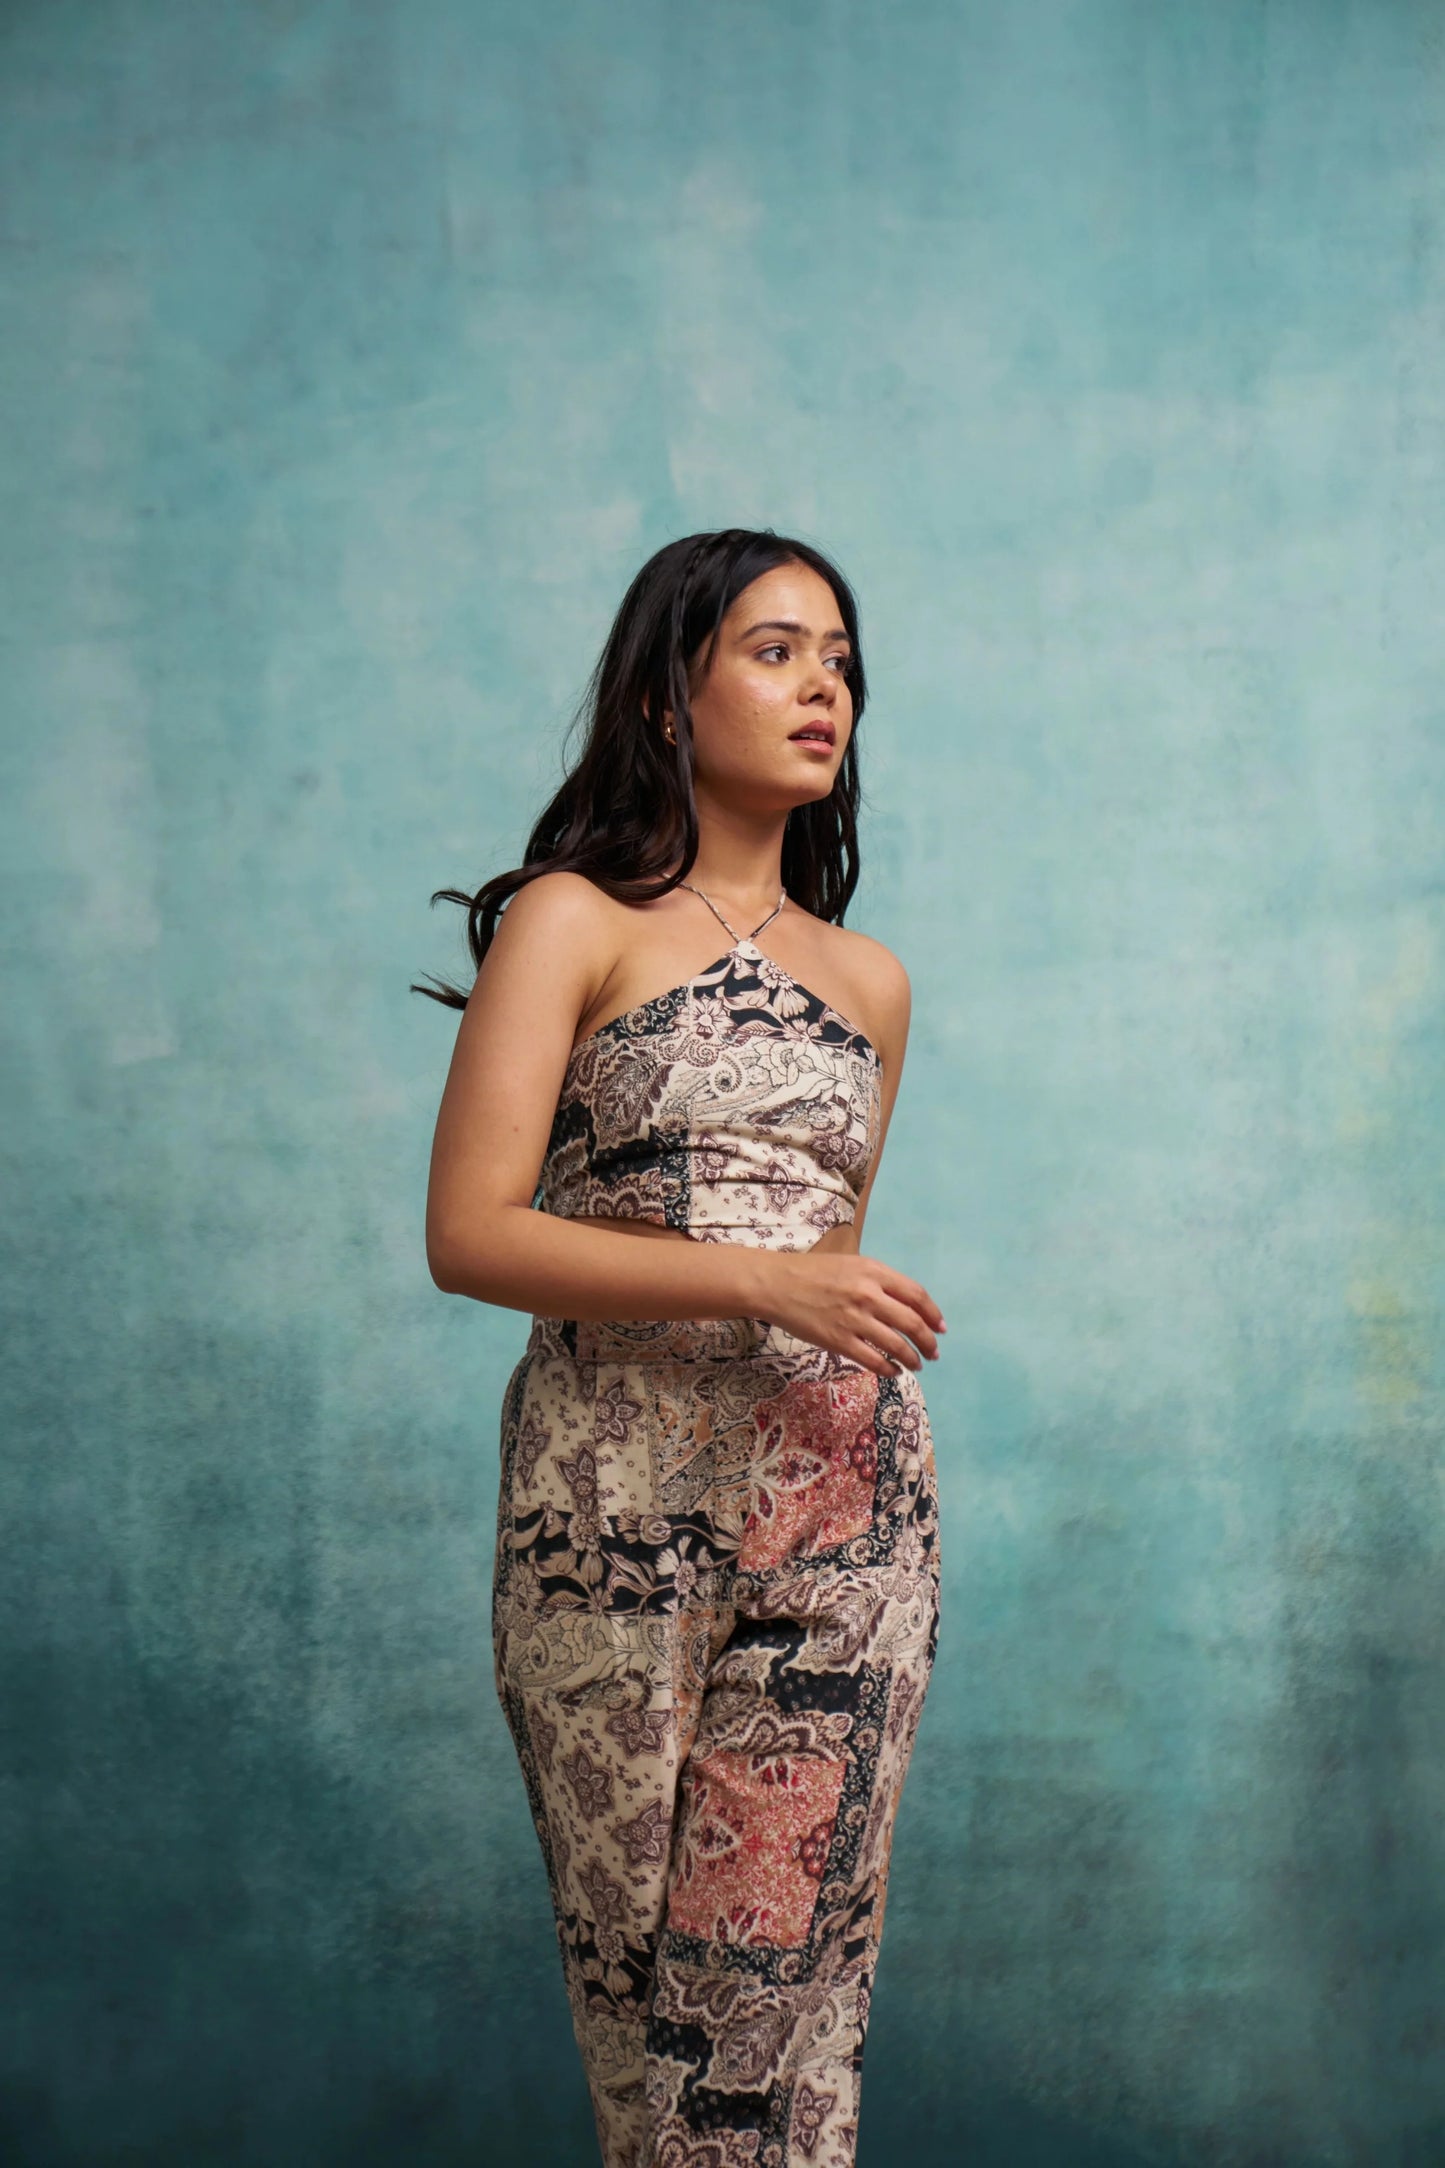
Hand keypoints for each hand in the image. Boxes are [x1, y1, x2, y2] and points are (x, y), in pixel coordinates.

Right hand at [755, 1252, 944, 1376]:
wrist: (776, 1284)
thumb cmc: (813, 1272)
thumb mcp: (852, 1265)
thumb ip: (878, 1281)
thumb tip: (906, 1304)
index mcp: (874, 1272)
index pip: (917, 1295)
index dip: (934, 1314)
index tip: (941, 1328)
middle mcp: (868, 1295)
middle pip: (912, 1323)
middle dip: (928, 1341)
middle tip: (934, 1352)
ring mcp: (854, 1320)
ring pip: (896, 1345)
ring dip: (913, 1358)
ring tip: (918, 1365)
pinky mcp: (839, 1341)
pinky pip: (873, 1360)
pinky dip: (889, 1369)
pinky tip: (894, 1371)